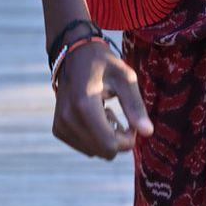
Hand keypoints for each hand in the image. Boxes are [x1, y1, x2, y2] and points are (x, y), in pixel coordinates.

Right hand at [51, 40, 151, 159]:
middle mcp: (68, 118)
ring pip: (94, 152)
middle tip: (119, 116)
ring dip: (105, 138)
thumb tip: (148, 133)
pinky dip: (93, 138)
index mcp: (84, 105)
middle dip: (117, 140)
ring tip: (104, 113)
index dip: (127, 140)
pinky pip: (83, 147)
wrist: (73, 53)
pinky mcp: (58, 128)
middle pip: (103, 152)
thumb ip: (135, 106)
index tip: (131, 123)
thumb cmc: (103, 63)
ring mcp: (60, 124)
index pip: (109, 145)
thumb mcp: (124, 78)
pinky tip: (94, 117)